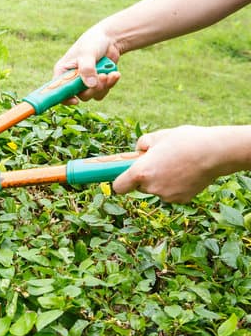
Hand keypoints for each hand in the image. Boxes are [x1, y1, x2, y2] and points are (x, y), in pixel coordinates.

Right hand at [54, 25, 121, 102]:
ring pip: (92, 95)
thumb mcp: (87, 54)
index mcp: (63, 72)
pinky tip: (114, 74)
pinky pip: (103, 91)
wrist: (109, 39)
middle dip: (92, 89)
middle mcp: (72, 79)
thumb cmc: (92, 42)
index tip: (75, 100)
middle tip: (102, 77)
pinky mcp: (97, 83)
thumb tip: (90, 85)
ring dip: (103, 86)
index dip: (64, 97)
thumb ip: (87, 69)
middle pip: (79, 95)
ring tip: (110, 74)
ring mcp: (85, 82)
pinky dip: (110, 84)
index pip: (58, 90)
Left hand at [111, 126, 228, 202]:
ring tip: (176, 164)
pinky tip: (186, 172)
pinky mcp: (181, 200)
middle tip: (158, 162)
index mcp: (141, 172)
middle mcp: (151, 187)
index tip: (123, 176)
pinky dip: (175, 185)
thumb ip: (142, 144)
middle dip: (144, 177)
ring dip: (161, 181)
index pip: (119, 186)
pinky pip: (171, 193)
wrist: (215, 153)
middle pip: (139, 186)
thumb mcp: (158, 136)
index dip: (120, 181)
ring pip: (156, 189)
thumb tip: (140, 151)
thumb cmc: (185, 141)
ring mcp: (167, 196)